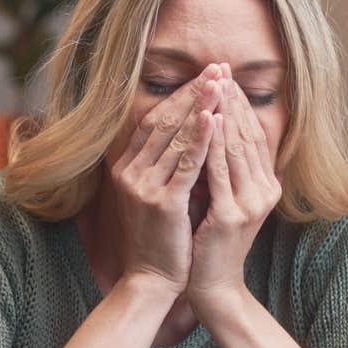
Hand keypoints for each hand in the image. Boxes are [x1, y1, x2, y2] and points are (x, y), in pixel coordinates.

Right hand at [106, 64, 223, 294]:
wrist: (152, 279)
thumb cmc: (162, 238)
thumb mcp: (159, 194)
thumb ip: (168, 165)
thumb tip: (195, 130)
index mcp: (127, 168)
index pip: (154, 121)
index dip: (179, 96)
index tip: (204, 76)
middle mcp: (130, 173)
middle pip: (163, 122)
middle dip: (193, 93)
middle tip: (217, 67)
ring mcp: (144, 188)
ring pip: (175, 138)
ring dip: (200, 107)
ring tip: (220, 82)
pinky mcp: (162, 204)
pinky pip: (186, 165)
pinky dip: (201, 139)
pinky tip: (215, 118)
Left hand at [187, 64, 281, 308]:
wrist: (211, 285)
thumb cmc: (210, 242)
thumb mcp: (225, 199)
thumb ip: (227, 170)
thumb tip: (218, 131)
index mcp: (265, 185)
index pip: (254, 135)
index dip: (240, 104)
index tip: (225, 76)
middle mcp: (264, 191)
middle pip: (248, 135)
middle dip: (232, 100)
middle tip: (219, 68)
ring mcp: (249, 204)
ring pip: (237, 148)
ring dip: (225, 113)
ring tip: (215, 83)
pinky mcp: (230, 216)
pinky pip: (220, 172)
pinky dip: (215, 144)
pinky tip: (210, 120)